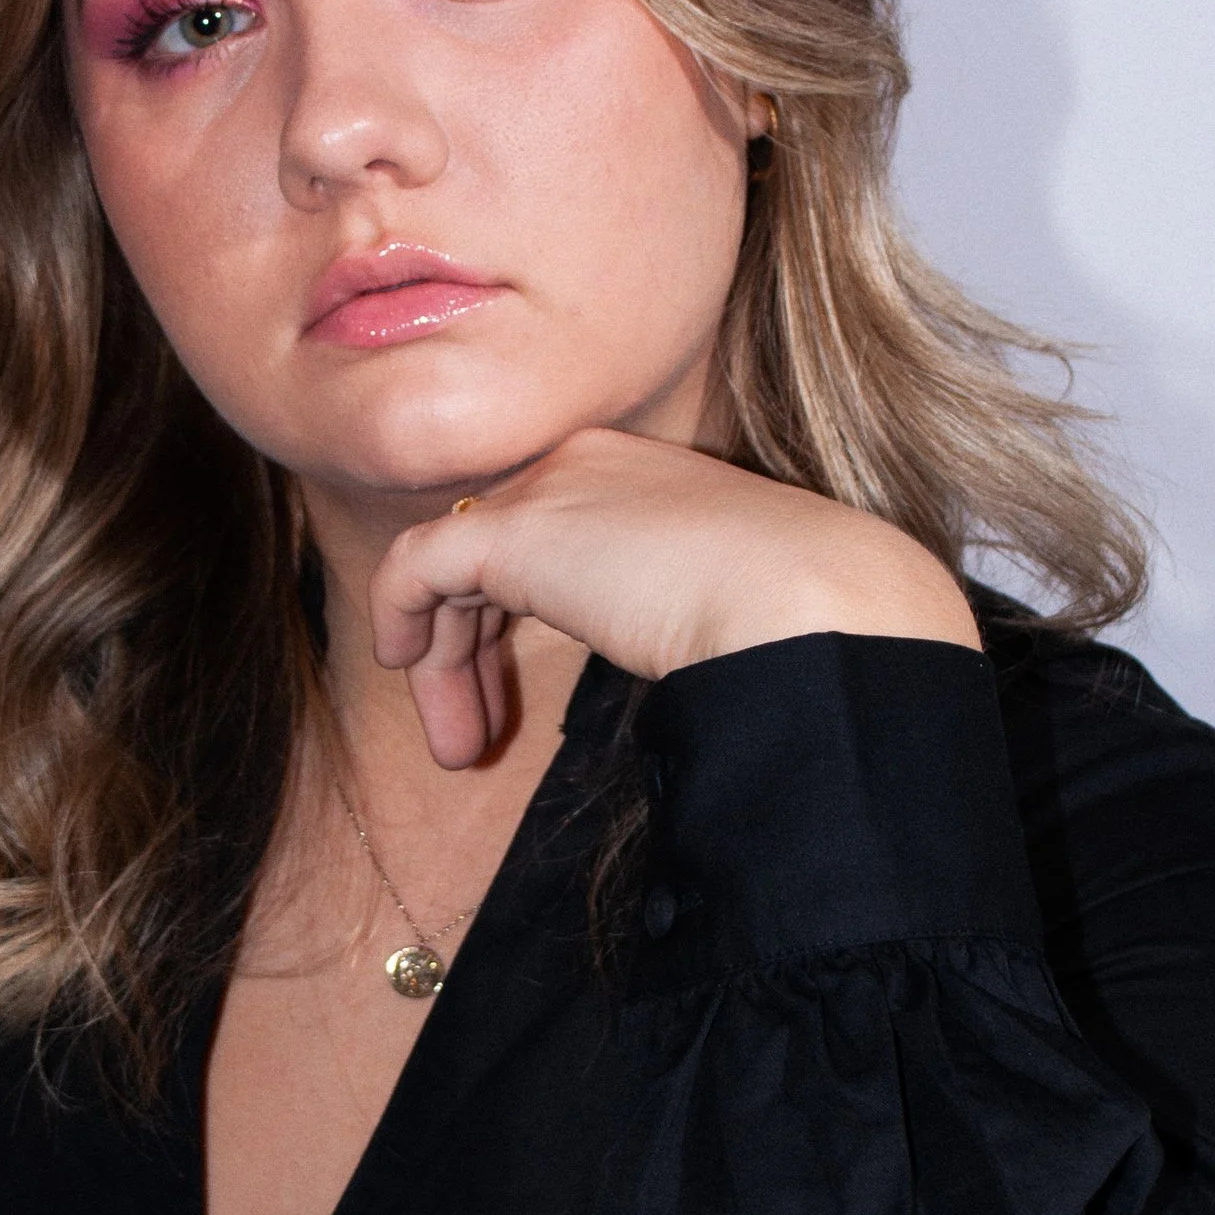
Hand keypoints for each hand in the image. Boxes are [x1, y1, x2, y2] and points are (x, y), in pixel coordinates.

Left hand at [368, 427, 979, 767]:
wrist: (814, 606)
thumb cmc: (796, 624)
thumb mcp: (718, 601)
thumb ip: (660, 606)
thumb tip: (650, 652)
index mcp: (641, 473)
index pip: (546, 533)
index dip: (514, 616)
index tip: (518, 698)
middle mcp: (587, 463)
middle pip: (492, 549)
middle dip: (469, 646)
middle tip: (476, 734)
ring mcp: (549, 489)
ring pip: (451, 567)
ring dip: (444, 663)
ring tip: (460, 751)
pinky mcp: (513, 530)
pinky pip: (414, 566)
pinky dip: (399, 617)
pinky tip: (403, 670)